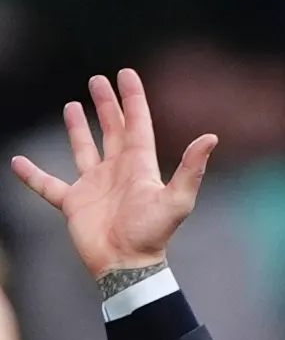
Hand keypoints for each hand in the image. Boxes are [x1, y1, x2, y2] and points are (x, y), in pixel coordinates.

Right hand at [10, 69, 215, 280]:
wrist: (127, 265)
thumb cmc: (151, 235)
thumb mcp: (177, 200)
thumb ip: (191, 169)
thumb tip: (211, 138)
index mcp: (140, 168)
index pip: (137, 125)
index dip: (133, 99)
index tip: (126, 74)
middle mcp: (117, 172)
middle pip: (111, 131)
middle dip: (106, 105)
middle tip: (98, 81)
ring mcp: (94, 186)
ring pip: (84, 149)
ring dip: (77, 129)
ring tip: (71, 106)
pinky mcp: (74, 203)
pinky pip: (48, 185)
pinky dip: (33, 175)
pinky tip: (17, 162)